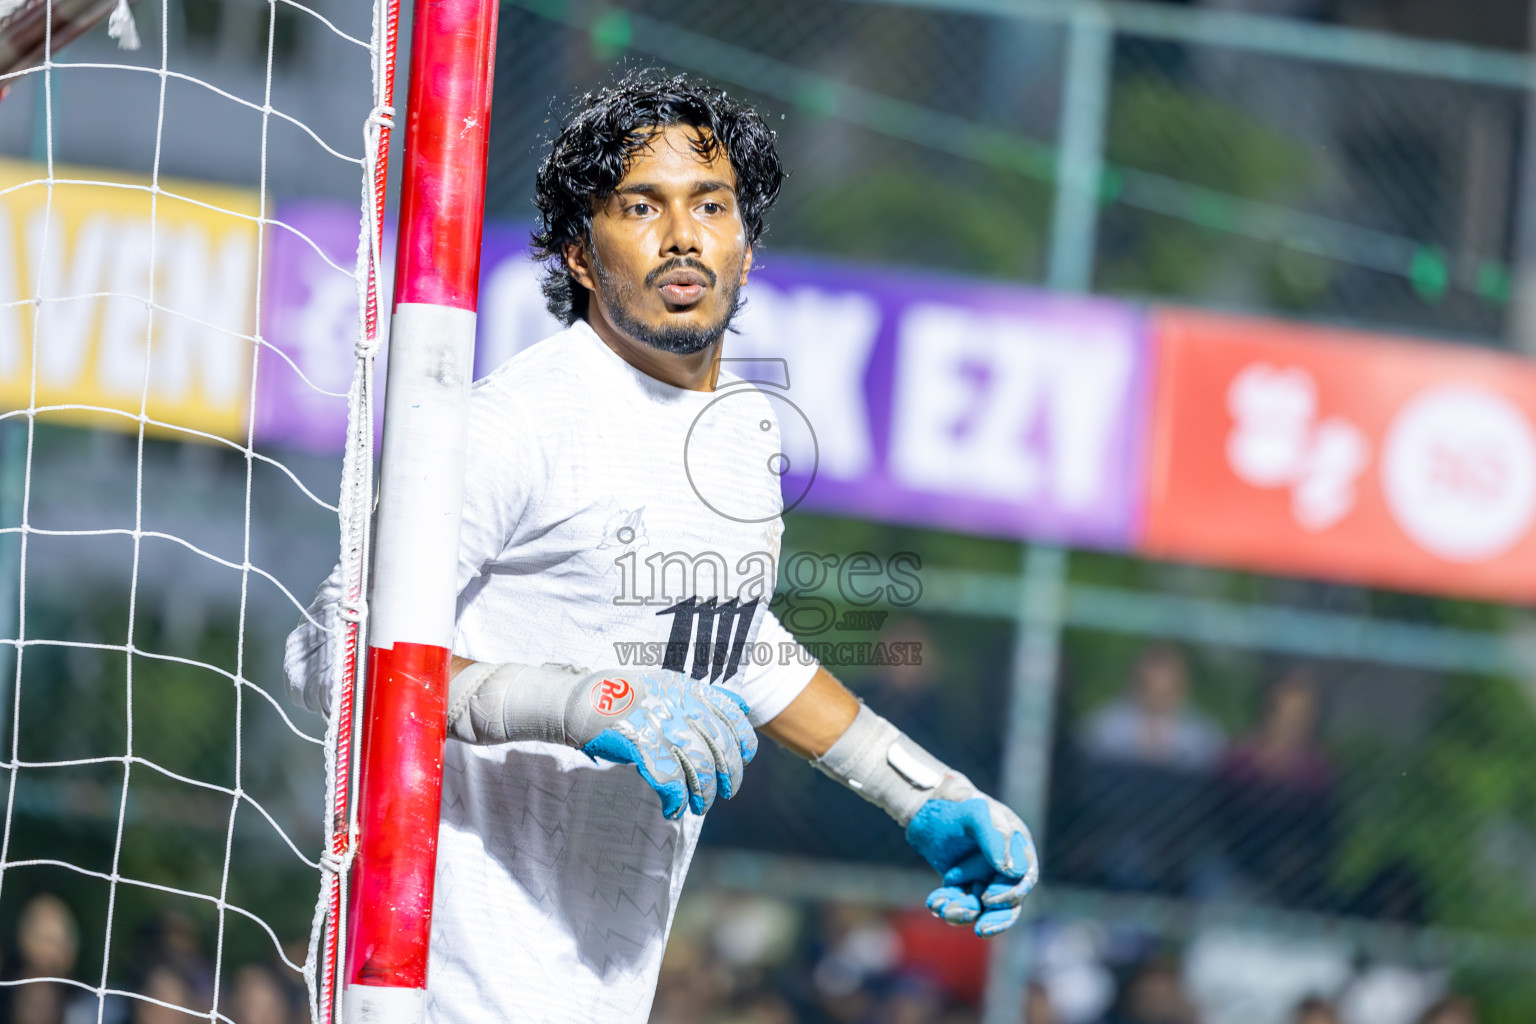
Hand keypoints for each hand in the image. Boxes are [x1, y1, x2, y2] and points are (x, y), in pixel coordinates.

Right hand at [563, 668, 758, 819]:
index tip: (744, 760)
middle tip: (727, 792)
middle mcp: (679, 703)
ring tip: (699, 806)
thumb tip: (742, 706)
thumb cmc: (624, 698)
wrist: (579, 701)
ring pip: (700, 766)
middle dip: (730, 775)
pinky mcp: (640, 742)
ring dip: (704, 793)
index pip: (732, 713)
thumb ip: (702, 697)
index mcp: (688, 688)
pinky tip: (672, 808)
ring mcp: (660, 722)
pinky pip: (670, 779)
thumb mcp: (667, 686)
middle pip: (720, 746)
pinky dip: (675, 799)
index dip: (743, 741)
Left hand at [904, 788, 1038, 937]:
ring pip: (981, 906)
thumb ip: (995, 838)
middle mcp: (1004, 866)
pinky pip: (960, 902)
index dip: (1010, 893)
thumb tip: (1013, 871)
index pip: (1023, 878)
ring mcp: (983, 877)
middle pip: (1007, 902)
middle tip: (980, 930)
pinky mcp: (962, 884)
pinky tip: (934, 903)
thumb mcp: (976, 814)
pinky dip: (948, 904)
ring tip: (943, 909)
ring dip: (964, 912)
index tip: (988, 898)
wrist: (925, 807)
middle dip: (994, 918)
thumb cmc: (956, 805)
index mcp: (1017, 847)